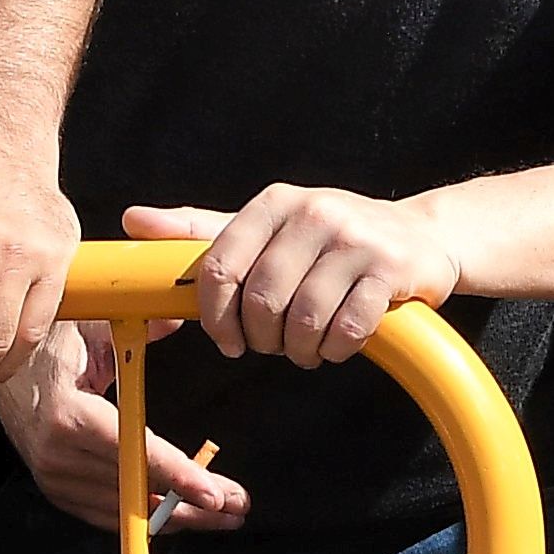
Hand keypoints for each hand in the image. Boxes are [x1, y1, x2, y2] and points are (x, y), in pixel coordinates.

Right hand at [0, 322, 248, 535]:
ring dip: (175, 514)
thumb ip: (136, 326)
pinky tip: (179, 515)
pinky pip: (106, 512)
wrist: (1, 366)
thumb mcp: (93, 324)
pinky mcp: (56, 488)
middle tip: (236, 506)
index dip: (176, 474)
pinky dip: (144, 515)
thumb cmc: (51, 342)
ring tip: (222, 514)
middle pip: (134, 489)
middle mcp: (57, 454)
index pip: (131, 452)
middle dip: (190, 503)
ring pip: (124, 508)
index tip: (213, 492)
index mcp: (67, 414)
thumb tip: (175, 319)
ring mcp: (54, 476)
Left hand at [132, 186, 462, 371]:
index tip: (229, 341)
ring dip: (301, 351)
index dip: (217, 317)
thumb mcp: (267, 228)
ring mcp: (355, 239)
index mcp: (274, 202)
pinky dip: (337, 350)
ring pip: (303, 320)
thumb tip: (132, 219)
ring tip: (309, 347)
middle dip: (264, 340)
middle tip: (277, 345)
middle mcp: (314, 212)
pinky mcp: (390, 269)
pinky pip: (347, 330)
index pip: (221, 267)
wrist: (420, 237)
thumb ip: (201, 230)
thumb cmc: (328, 239)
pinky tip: (340, 343)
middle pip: (262, 301)